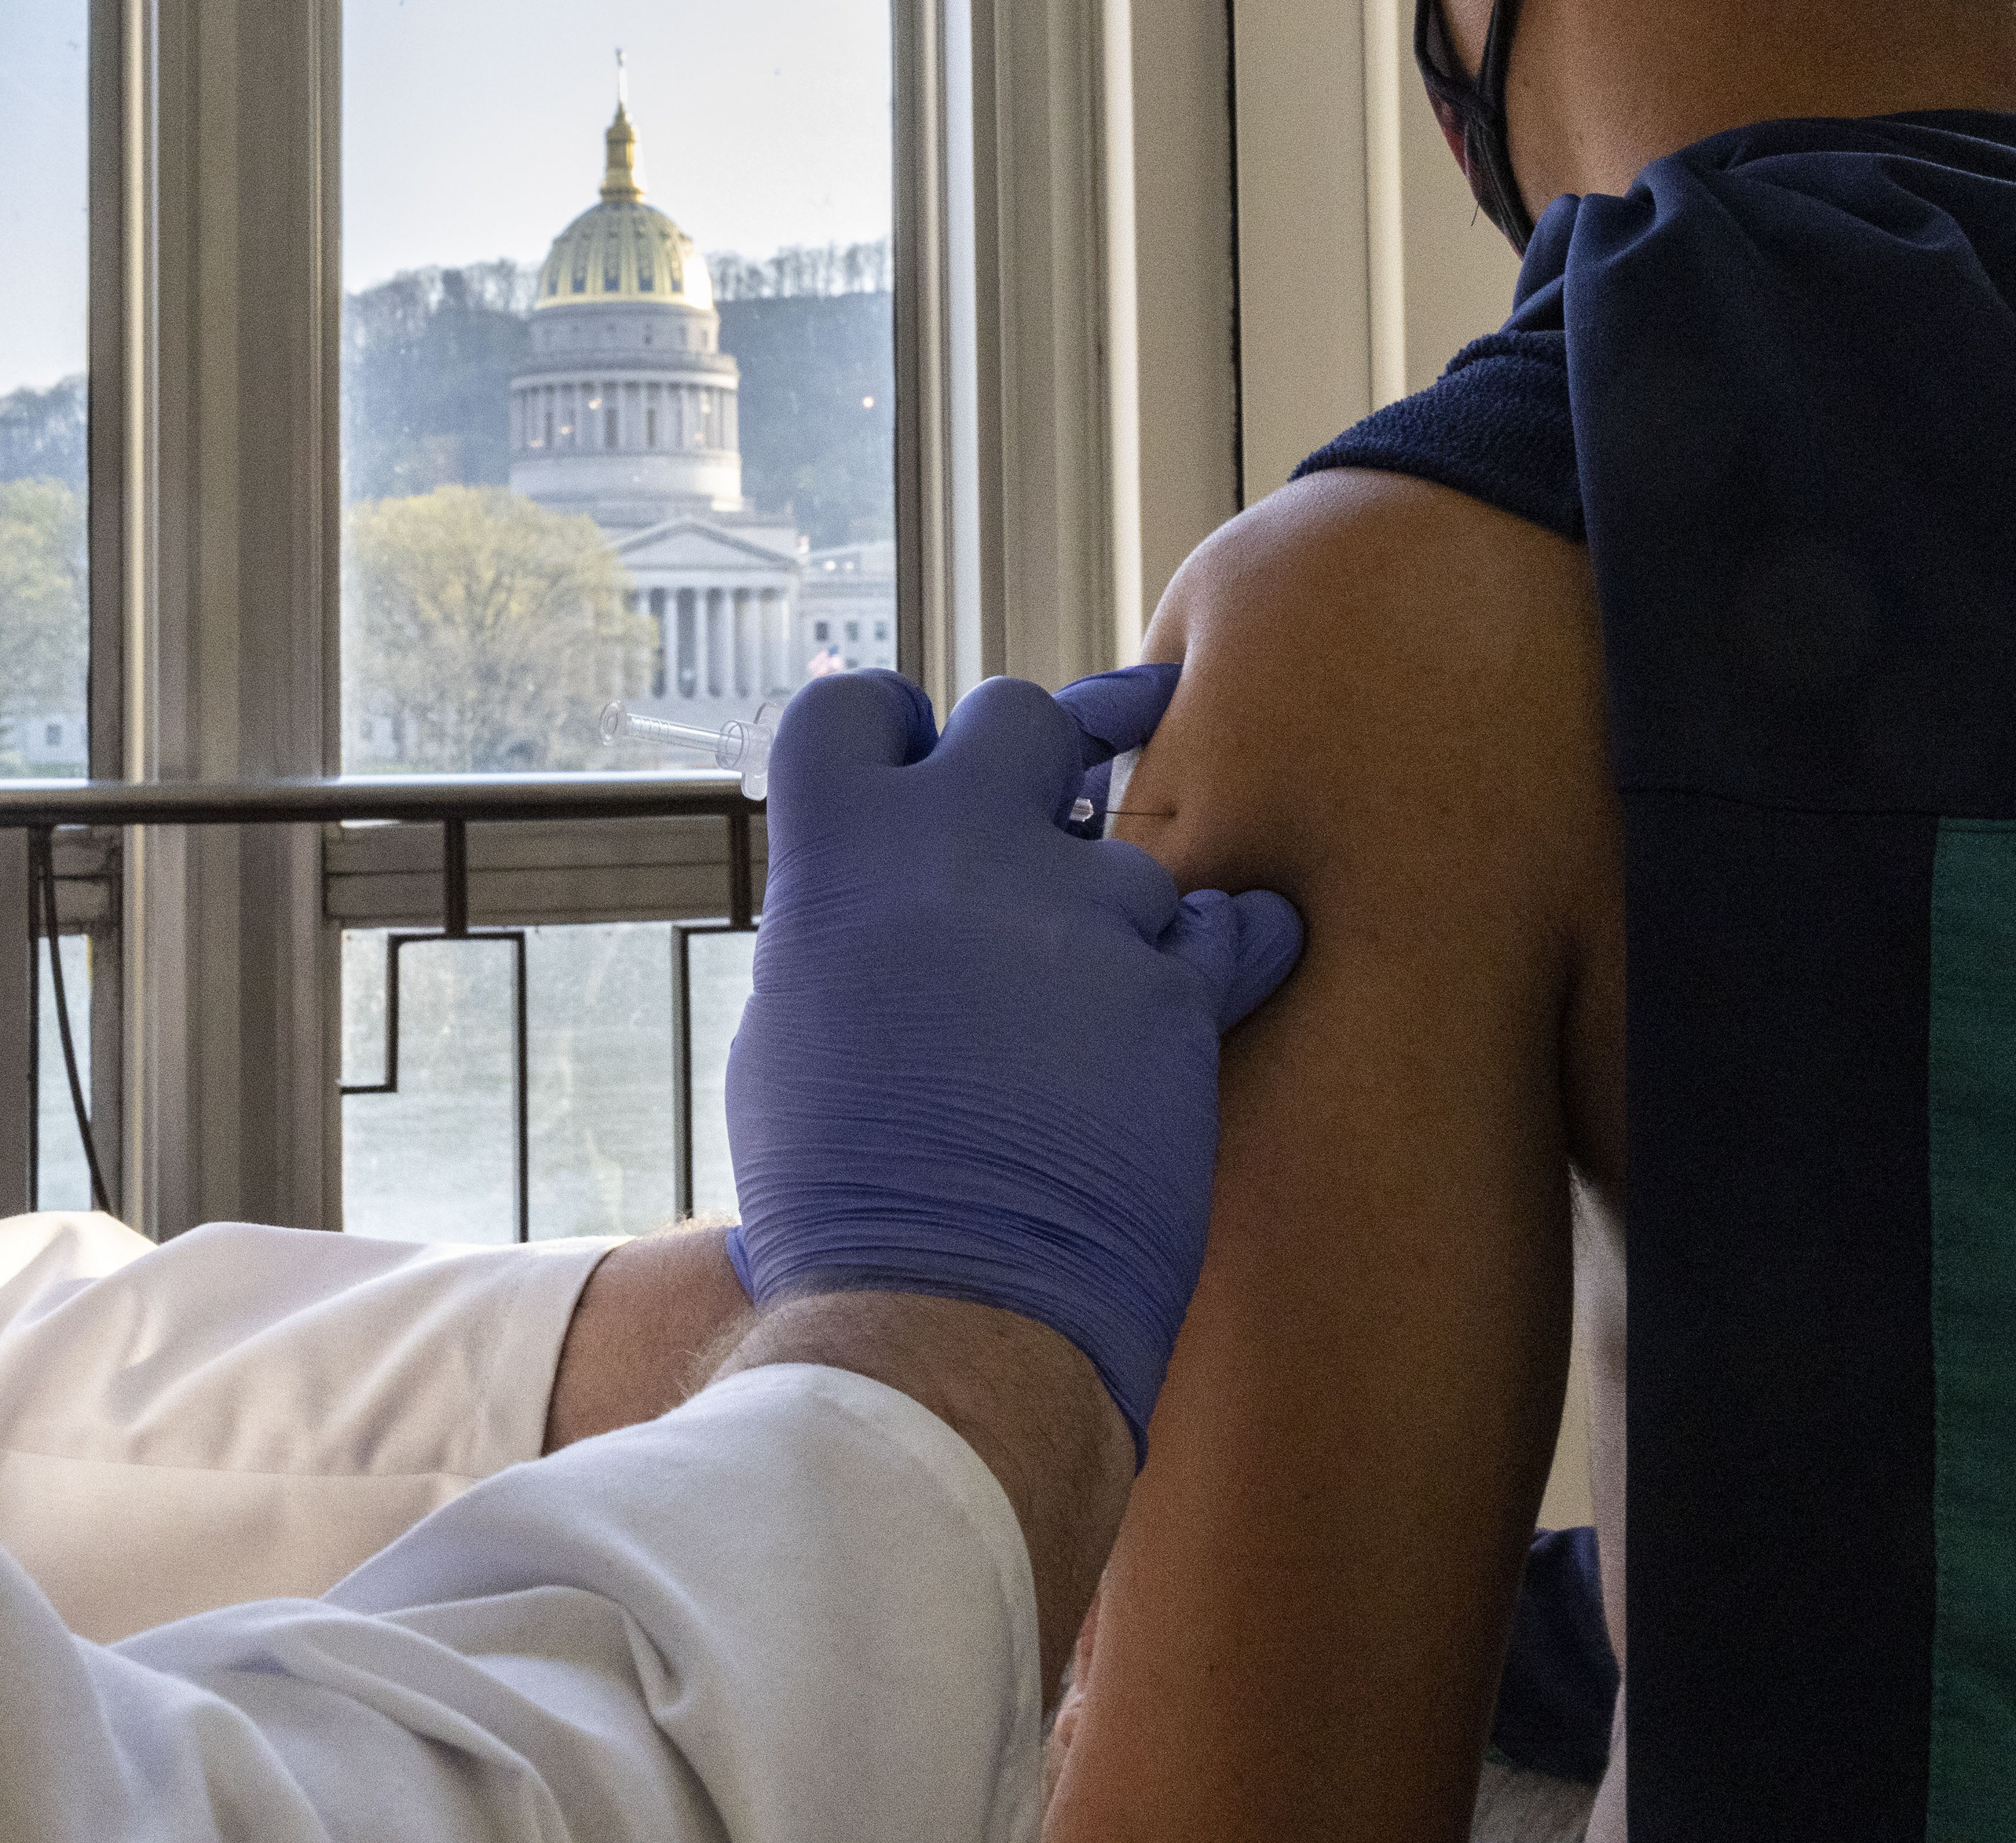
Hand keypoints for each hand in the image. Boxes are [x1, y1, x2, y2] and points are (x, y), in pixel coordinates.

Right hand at [723, 670, 1305, 1454]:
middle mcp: (960, 849)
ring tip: (1092, 1005)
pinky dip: (1223, 953)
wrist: (942, 1312)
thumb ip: (837, 935)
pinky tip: (1213, 979)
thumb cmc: (838, 1202)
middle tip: (1034, 815)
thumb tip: (868, 909)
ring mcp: (1078, 910)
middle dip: (1033, 755)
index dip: (886, 725)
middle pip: (1018, 715)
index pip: (854, 703)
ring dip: (1116, 908)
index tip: (909, 761)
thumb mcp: (786, 1038)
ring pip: (1131, 846)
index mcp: (840, 856)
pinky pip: (1230, 927)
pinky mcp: (1175, 987)